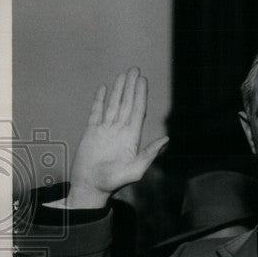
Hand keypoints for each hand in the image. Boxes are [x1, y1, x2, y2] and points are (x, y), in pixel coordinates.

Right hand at [66, 67, 168, 207]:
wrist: (90, 187)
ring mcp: (106, 130)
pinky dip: (99, 100)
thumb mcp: (135, 170)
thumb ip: (150, 154)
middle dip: (131, 86)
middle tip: (134, 69)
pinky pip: (96, 112)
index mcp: (131, 137)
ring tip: (123, 74)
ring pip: (113, 104)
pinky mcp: (92, 132)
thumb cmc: (113, 182)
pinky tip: (104, 88)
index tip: (142, 80)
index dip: (140, 94)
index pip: (137, 110)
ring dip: (118, 89)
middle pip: (127, 103)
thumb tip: (167, 140)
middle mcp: (120, 131)